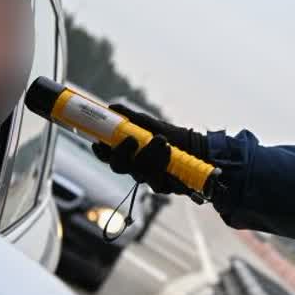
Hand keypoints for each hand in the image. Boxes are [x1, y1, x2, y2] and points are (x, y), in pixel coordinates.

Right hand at [92, 105, 208, 198]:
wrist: (195, 147)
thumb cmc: (171, 135)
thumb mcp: (150, 123)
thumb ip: (131, 117)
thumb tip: (112, 108)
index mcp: (129, 154)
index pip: (108, 156)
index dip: (101, 152)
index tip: (100, 143)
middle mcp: (135, 168)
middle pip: (118, 167)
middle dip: (123, 152)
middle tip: (132, 139)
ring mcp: (147, 179)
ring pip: (138, 173)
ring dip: (148, 154)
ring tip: (161, 139)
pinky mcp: (161, 187)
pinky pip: (155, 181)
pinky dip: (161, 163)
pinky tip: (168, 151)